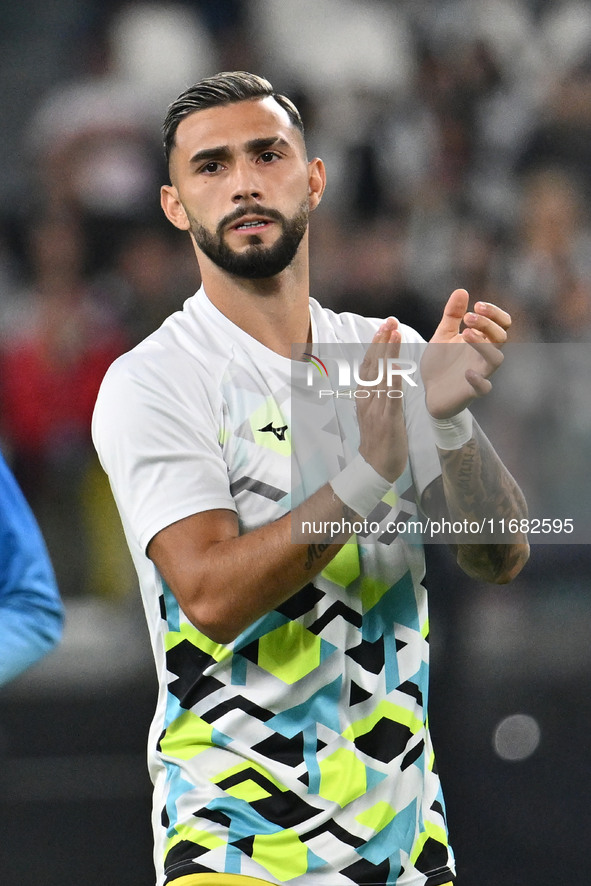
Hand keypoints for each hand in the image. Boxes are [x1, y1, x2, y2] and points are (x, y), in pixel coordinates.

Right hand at [357, 318, 407, 481]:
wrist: (376, 467)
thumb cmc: (379, 440)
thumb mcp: (375, 411)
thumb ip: (377, 393)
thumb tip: (381, 375)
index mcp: (365, 396)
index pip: (369, 365)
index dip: (376, 345)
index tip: (384, 327)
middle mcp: (368, 399)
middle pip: (372, 365)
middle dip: (381, 341)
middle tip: (389, 320)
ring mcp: (376, 409)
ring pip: (381, 376)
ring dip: (387, 353)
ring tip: (394, 333)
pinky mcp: (387, 420)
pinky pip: (390, 397)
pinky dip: (393, 380)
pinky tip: (398, 367)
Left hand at [421, 289, 510, 418]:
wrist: (429, 392)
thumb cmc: (441, 364)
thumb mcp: (443, 335)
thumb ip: (452, 315)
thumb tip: (461, 290)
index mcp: (482, 341)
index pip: (502, 324)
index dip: (494, 313)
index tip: (477, 305)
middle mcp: (484, 356)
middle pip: (501, 337)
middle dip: (488, 324)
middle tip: (468, 317)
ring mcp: (480, 373)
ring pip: (496, 359)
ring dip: (484, 345)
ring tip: (465, 333)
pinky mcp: (471, 392)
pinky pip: (484, 388)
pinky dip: (478, 380)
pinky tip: (467, 371)